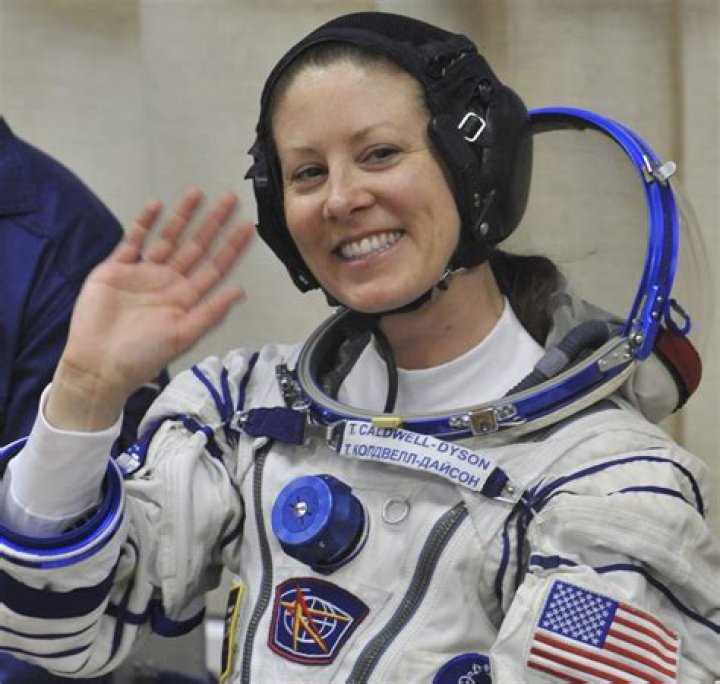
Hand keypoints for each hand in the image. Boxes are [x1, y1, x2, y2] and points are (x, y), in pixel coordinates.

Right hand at [48, 189, 253, 430]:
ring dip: (182, 216)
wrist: (99, 363)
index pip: (215, 267)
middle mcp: (169, 281)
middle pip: (196, 246)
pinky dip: (144, 224)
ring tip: (197, 193)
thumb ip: (211, 312)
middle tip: (231, 199)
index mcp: (187, 298)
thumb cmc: (145, 354)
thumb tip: (241, 290)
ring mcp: (143, 272)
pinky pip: (133, 241)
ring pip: (168, 238)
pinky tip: (157, 206)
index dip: (232, 247)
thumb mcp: (184, 335)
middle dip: (213, 223)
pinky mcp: (116, 268)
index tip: (248, 227)